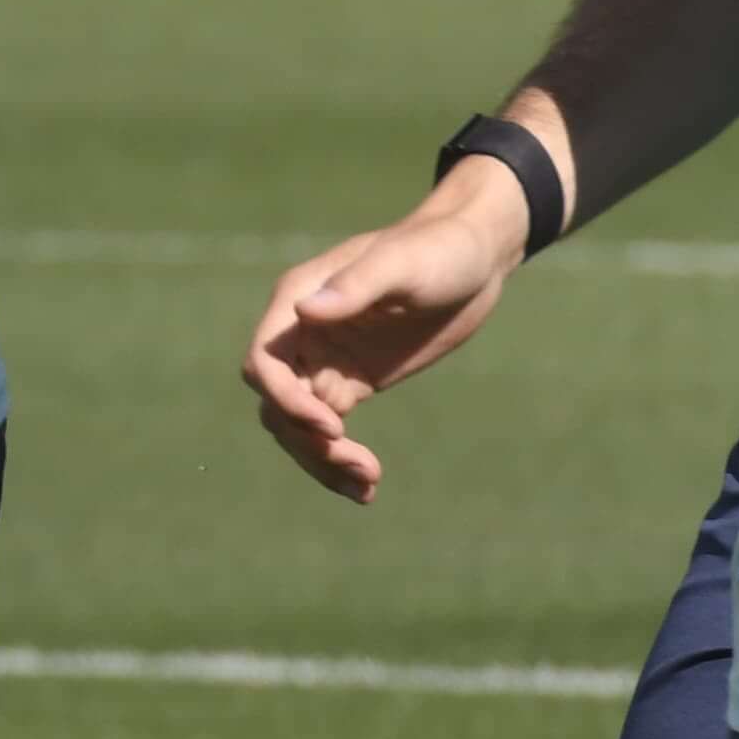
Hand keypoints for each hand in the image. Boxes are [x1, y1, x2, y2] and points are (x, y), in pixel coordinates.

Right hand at [239, 172, 536, 501]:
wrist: (474, 258)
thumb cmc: (438, 250)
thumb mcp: (401, 265)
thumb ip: (355, 288)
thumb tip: (306, 312)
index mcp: (299, 302)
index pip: (264, 361)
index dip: (286, 400)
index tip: (332, 426)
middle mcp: (302, 335)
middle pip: (276, 403)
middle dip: (308, 440)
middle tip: (362, 466)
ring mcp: (325, 361)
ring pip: (297, 424)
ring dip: (321, 459)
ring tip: (367, 484)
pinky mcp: (351, 382)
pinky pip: (328, 430)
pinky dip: (339, 460)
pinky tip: (365, 488)